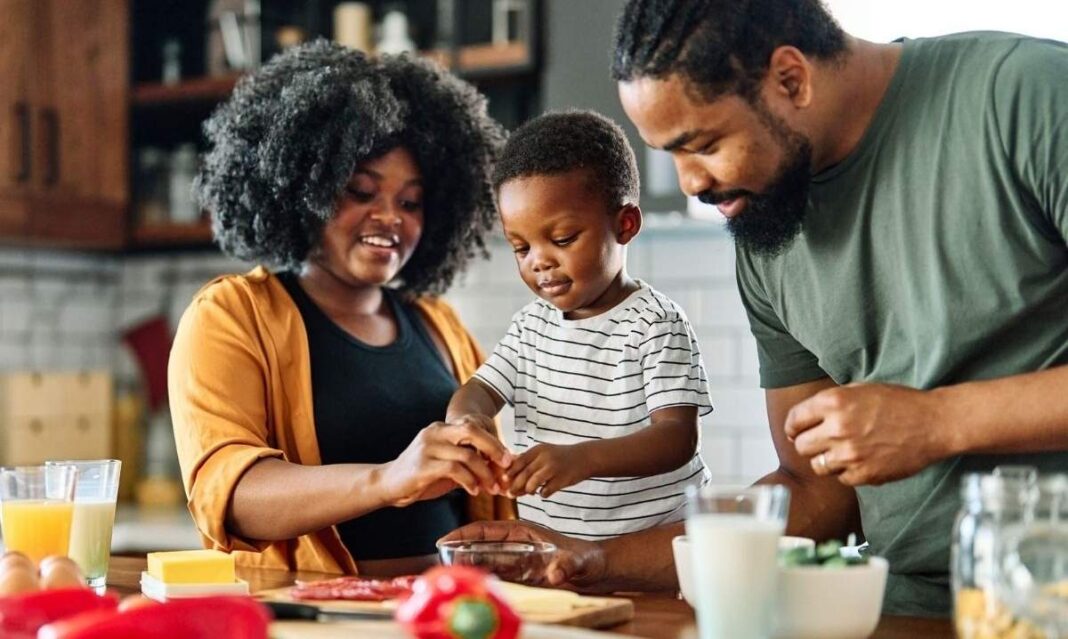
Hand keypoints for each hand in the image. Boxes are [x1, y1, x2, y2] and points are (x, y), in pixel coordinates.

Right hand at [380, 422, 512, 506]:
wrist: (388, 485)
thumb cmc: (421, 476)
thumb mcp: (448, 465)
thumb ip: (469, 463)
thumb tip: (498, 469)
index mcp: (441, 428)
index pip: (473, 427)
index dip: (494, 443)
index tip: (508, 460)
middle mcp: (434, 433)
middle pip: (472, 431)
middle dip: (494, 448)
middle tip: (506, 466)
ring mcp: (427, 448)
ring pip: (467, 454)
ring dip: (484, 473)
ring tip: (492, 487)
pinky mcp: (422, 466)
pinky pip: (454, 469)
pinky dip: (469, 480)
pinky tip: (474, 490)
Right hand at [439, 520, 605, 589]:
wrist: (595, 567)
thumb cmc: (586, 558)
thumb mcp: (577, 561)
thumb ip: (567, 566)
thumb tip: (556, 574)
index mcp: (523, 531)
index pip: (487, 529)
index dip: (464, 534)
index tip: (445, 539)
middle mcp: (516, 541)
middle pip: (481, 542)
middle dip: (460, 548)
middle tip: (440, 558)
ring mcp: (518, 555)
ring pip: (486, 557)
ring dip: (469, 563)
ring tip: (450, 571)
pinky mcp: (521, 570)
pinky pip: (496, 571)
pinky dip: (482, 575)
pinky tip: (471, 582)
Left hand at [505, 444, 587, 497]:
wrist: (584, 458)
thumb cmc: (560, 457)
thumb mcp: (544, 453)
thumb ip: (529, 461)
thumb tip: (509, 474)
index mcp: (538, 449)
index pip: (519, 461)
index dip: (510, 472)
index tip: (503, 480)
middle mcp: (545, 457)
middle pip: (524, 474)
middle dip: (515, 486)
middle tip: (510, 494)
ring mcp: (554, 468)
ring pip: (532, 484)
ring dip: (528, 491)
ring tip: (530, 492)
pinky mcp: (562, 480)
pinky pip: (546, 491)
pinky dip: (542, 494)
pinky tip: (544, 492)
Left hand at [785, 383, 949, 485]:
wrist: (933, 424)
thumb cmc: (899, 403)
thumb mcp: (860, 388)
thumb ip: (831, 401)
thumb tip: (806, 417)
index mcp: (833, 402)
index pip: (794, 420)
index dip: (793, 427)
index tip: (796, 432)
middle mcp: (837, 428)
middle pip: (800, 445)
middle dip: (807, 443)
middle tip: (819, 442)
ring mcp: (850, 454)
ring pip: (816, 465)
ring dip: (825, 459)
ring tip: (841, 452)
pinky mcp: (863, 474)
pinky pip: (840, 478)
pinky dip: (846, 472)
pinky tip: (860, 460)